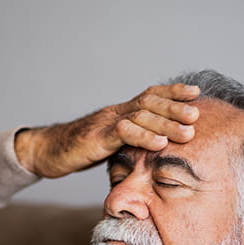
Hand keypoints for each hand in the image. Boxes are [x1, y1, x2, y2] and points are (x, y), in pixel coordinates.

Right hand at [15, 84, 200, 177]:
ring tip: (188, 133)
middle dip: (175, 107)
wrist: (45, 152)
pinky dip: (142, 136)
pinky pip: (122, 133)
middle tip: (198, 114)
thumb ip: (129, 143)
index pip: (149, 95)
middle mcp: (114, 113)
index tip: (196, 94)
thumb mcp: (109, 145)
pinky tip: (159, 144)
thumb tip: (154, 151)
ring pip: (139, 116)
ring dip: (166, 123)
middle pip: (149, 102)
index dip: (172, 92)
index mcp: (119, 112)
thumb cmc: (77, 151)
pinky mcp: (94, 139)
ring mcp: (104, 124)